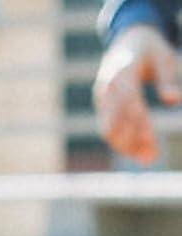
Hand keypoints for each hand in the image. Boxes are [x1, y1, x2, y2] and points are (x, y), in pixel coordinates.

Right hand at [94, 24, 180, 165]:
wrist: (127, 39)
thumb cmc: (150, 49)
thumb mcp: (164, 57)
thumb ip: (168, 79)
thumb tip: (174, 101)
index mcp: (122, 70)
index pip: (129, 101)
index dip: (138, 122)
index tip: (151, 140)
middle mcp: (107, 86)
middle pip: (116, 120)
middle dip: (133, 140)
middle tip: (151, 158)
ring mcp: (101, 98)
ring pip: (109, 129)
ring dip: (126, 146)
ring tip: (147, 158)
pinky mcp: (101, 106)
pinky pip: (108, 128)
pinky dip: (120, 141)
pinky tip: (136, 152)